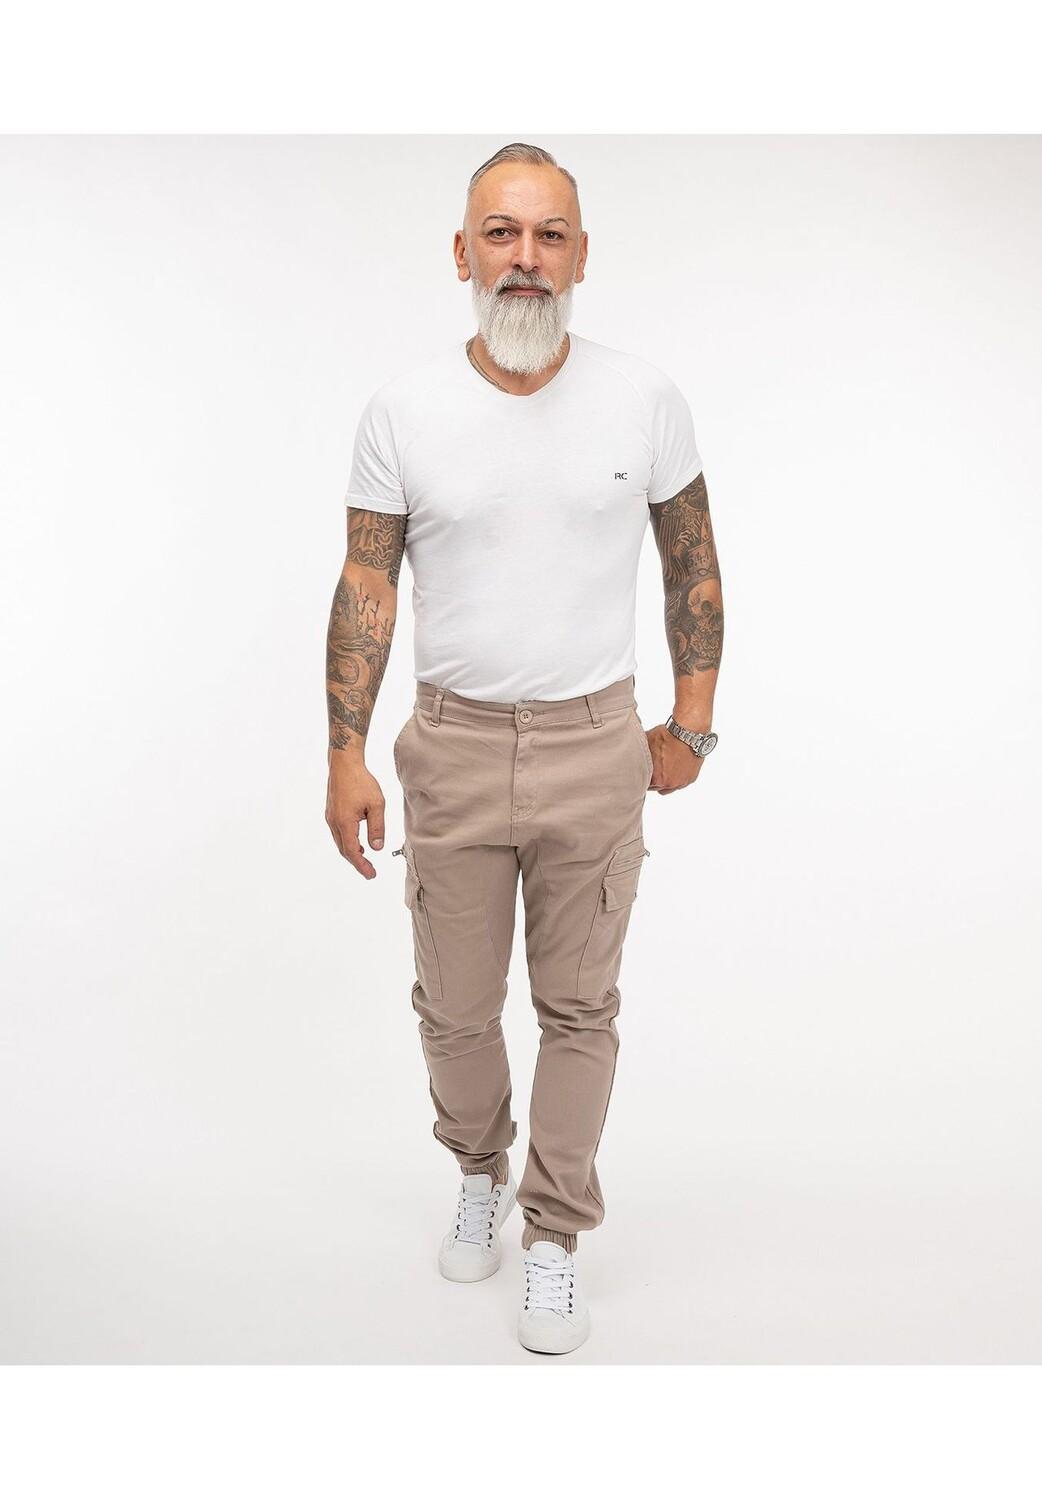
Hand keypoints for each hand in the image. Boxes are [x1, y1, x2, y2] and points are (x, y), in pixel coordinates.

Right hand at [325, 749, 384, 877]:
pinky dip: (348, 842)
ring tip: (365, 859)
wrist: (344, 764)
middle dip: (357, 862)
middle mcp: (334, 822)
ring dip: (352, 852)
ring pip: (340, 842)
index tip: (371, 874)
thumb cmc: (361, 781)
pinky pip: (338, 833)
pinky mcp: (331, 812)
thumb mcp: (376, 804)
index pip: (352, 851)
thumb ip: (377, 827)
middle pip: (344, 850)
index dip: (362, 865)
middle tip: (370, 871)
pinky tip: (358, 841)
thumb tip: (377, 848)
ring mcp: (330, 817)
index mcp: (345, 822)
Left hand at [645, 724, 705, 794]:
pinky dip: (678, 776)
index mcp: (655, 779)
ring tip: (666, 767)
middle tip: (654, 768)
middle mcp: (668, 783)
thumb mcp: (646, 743)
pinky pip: (681, 782)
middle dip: (654, 779)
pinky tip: (675, 765)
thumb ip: (640, 754)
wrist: (687, 732)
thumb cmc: (667, 737)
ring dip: (667, 780)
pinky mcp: (691, 778)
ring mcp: (681, 782)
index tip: (643, 771)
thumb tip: (632, 753)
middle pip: (656, 787)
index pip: (644, 785)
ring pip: (669, 787)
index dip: (642, 777)